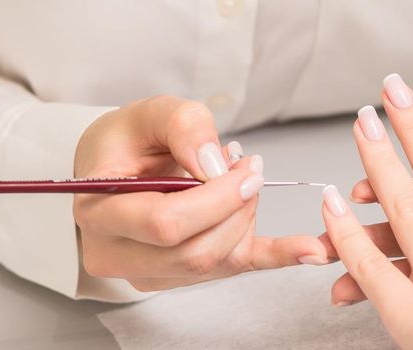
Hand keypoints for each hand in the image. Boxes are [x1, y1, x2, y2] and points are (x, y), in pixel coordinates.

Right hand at [73, 95, 328, 291]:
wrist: (117, 165)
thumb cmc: (126, 140)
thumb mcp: (149, 113)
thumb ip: (182, 126)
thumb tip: (217, 165)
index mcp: (99, 212)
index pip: (165, 223)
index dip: (216, 198)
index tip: (245, 167)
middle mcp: (116, 254)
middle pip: (196, 251)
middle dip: (238, 208)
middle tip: (251, 169)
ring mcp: (148, 273)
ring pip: (218, 262)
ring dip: (248, 219)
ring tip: (245, 179)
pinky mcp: (180, 276)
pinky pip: (236, 270)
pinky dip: (277, 258)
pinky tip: (313, 251)